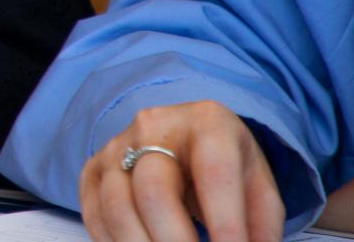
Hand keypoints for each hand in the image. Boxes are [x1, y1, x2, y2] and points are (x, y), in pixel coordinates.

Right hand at [80, 101, 283, 241]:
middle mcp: (154, 127)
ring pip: (117, 205)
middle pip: (154, 190)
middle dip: (174, 241)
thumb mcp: (257, 186)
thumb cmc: (224, 167)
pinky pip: (94, 215)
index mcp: (207, 123)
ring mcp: (116, 147)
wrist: (181, 138)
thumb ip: (261, 227)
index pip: (214, 173)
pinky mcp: (92, 169)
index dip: (225, 223)